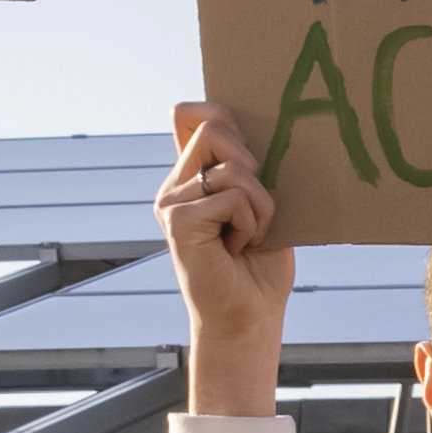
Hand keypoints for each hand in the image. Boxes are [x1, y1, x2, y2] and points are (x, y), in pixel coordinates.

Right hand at [158, 100, 295, 416]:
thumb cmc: (260, 265)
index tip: (250, 150)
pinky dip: (251, 222)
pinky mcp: (177, 220)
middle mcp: (175, 184)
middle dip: (254, 166)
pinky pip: (233, 197)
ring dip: (259, 205)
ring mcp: (171, 201)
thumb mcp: (260, 204)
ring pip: (233, 167)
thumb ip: (248, 166)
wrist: (249, 317)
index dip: (220, 114)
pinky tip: (237, 247)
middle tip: (254, 210)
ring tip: (247, 235)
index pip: (191, 114)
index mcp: (191, 175)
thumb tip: (256, 121)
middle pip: (216, 127)